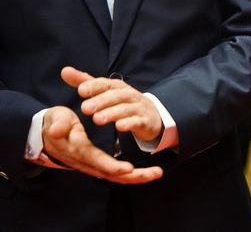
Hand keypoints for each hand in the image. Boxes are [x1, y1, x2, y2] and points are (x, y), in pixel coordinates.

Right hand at [40, 106, 162, 183]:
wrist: (47, 133)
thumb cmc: (56, 123)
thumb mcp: (56, 119)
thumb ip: (59, 124)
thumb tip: (56, 130)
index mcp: (79, 150)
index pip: (97, 161)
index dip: (112, 166)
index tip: (128, 168)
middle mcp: (86, 161)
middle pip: (110, 173)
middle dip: (133, 176)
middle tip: (155, 172)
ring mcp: (91, 164)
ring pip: (114, 176)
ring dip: (136, 176)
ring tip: (157, 173)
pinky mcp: (96, 164)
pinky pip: (114, 173)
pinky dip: (129, 175)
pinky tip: (144, 173)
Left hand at [63, 66, 163, 142]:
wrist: (152, 115)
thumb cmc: (123, 102)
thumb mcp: (106, 91)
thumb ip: (86, 82)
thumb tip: (65, 70)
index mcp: (117, 87)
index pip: (106, 84)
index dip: (95, 86)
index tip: (81, 90)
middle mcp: (129, 95)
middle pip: (115, 96)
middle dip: (101, 101)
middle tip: (85, 108)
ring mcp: (138, 108)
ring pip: (125, 109)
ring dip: (112, 113)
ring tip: (97, 119)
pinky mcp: (144, 121)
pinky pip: (137, 121)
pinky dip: (129, 123)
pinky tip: (119, 127)